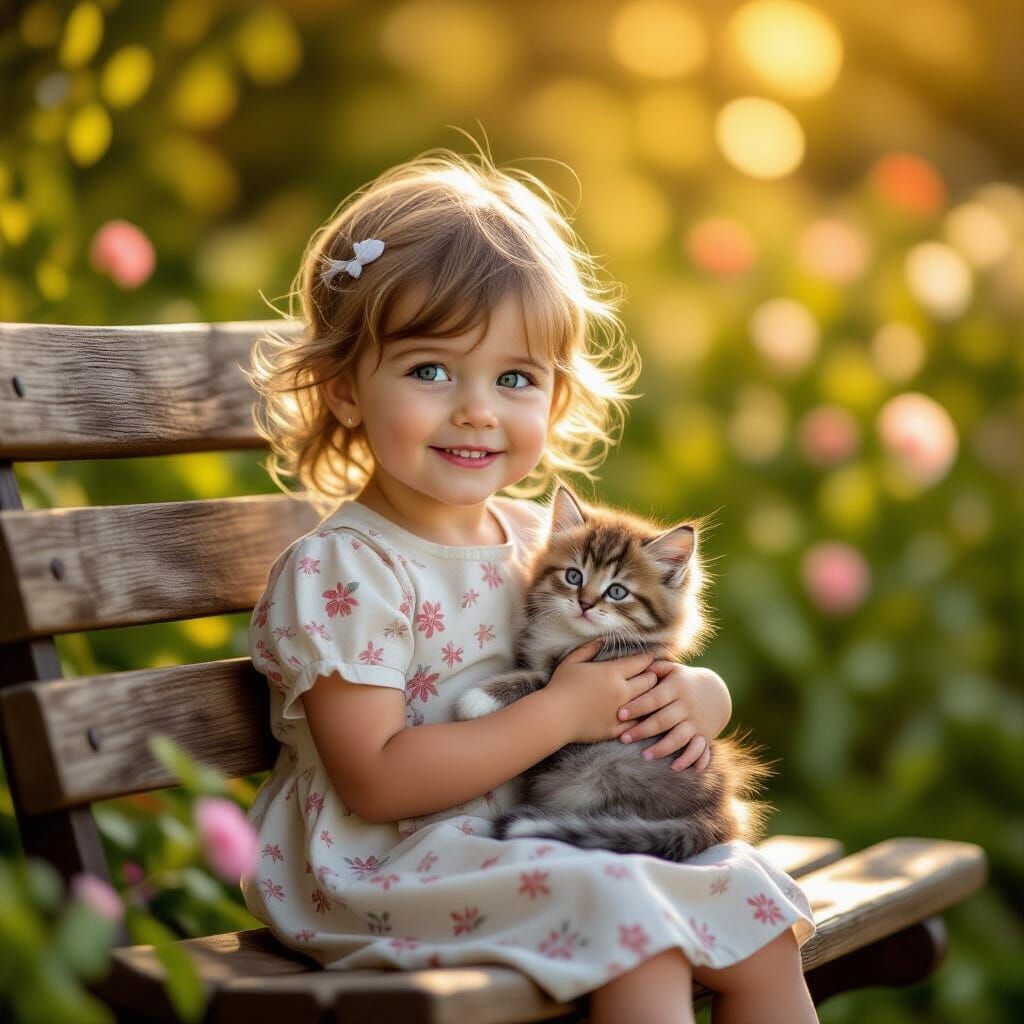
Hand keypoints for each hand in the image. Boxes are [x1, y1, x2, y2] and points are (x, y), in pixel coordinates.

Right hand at [545, 639, 659, 744]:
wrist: (553, 717)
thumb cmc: (559, 686)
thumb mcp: (572, 661)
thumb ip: (588, 649)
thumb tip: (602, 640)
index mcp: (611, 673)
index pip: (640, 663)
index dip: (649, 658)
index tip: (654, 656)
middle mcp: (621, 691)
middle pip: (649, 681)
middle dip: (653, 676)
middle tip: (654, 675)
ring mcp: (621, 711)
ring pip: (647, 702)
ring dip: (651, 696)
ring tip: (653, 694)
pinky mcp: (616, 729)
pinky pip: (637, 723)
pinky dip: (642, 717)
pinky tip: (642, 715)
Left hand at [617, 661, 721, 770]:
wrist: (717, 692)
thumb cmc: (684, 680)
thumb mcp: (673, 670)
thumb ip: (655, 668)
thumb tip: (634, 664)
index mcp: (676, 688)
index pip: (654, 698)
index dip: (638, 706)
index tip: (620, 714)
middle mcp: (686, 706)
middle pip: (663, 720)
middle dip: (643, 730)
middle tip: (623, 738)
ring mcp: (696, 723)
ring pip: (679, 738)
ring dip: (662, 748)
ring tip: (645, 756)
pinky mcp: (705, 736)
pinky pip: (699, 751)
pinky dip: (690, 760)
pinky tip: (675, 768)